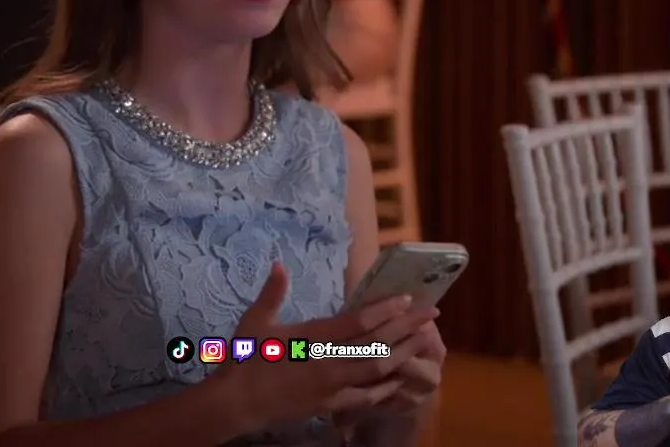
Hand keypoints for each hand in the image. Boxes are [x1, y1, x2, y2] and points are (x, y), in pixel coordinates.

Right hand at [214, 263, 436, 433]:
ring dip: (404, 353)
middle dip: (406, 328)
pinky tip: (402, 377)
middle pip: (376, 344)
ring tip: (425, 340)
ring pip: (377, 370)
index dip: (385, 309)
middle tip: (432, 314)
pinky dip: (387, 386)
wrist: (238, 402)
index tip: (407, 298)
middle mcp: (328, 363)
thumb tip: (279, 264)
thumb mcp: (255, 321)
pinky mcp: (331, 406)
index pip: (357, 322)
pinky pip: (367, 397)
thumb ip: (272, 293)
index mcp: (312, 338)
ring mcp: (332, 387)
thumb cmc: (246, 358)